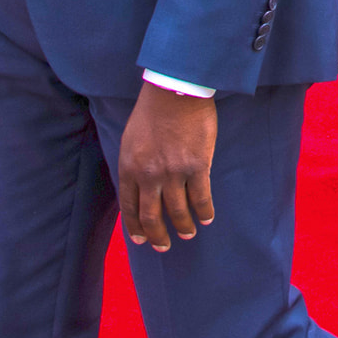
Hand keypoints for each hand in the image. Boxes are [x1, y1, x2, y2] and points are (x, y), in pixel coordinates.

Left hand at [117, 84, 217, 252]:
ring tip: (189, 233)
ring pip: (177, 211)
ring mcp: (173, 173)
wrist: (175, 92)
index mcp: (130, 169)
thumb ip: (134, 165)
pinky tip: (207, 218)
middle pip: (152, 215)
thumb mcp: (131, 140)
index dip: (136, 227)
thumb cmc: (152, 111)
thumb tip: (140, 185)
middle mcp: (149, 176)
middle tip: (164, 246)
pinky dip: (204, 211)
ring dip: (183, 226)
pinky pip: (201, 197)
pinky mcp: (197, 166)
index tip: (142, 239)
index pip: (130, 207)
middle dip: (158, 235)